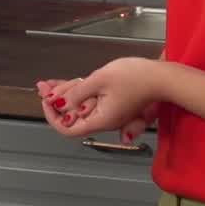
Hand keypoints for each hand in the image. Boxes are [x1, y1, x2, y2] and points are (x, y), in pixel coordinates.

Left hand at [36, 59, 168, 140]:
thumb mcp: (99, 80)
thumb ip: (77, 93)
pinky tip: (65, 83)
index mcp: (100, 120)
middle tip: (41, 86)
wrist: (163, 76)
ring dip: (63, 94)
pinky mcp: (113, 102)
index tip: (46, 100)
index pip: (67, 129)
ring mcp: (109, 112)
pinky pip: (90, 100)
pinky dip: (76, 91)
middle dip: (54, 101)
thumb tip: (58, 104)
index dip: (53, 117)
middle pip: (71, 117)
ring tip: (47, 83)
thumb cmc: (136, 77)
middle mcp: (104, 120)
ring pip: (79, 107)